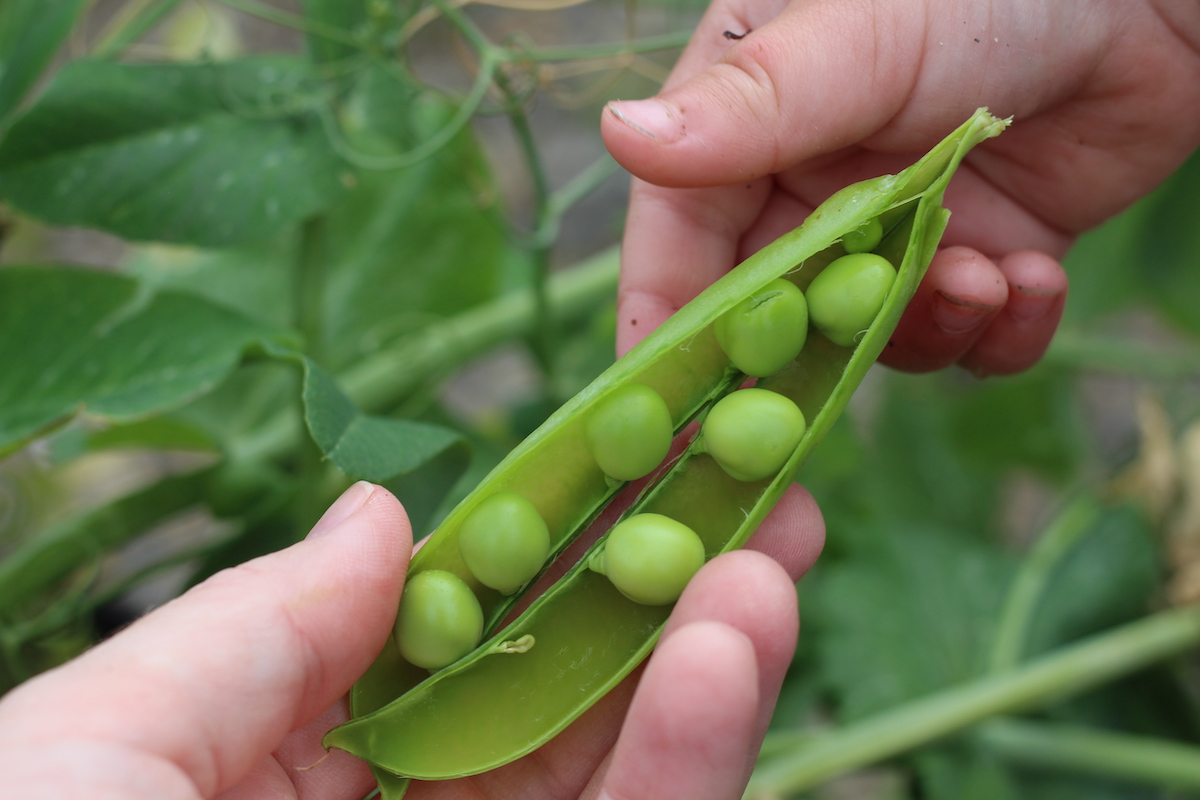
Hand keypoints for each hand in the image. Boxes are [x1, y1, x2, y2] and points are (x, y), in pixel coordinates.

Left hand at [0, 481, 824, 798]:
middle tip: (747, 480)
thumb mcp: (100, 744)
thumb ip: (254, 629)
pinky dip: (694, 757)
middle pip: (556, 696)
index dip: (535, 537)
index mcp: (284, 776)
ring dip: (703, 656)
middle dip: (656, 582)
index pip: (442, 637)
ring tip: (769, 549)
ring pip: (620, 778)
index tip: (623, 448)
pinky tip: (730, 650)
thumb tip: (384, 512)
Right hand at [602, 0, 1199, 373]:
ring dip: (926, 326)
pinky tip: (1035, 278)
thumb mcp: (862, 36)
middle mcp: (810, 182)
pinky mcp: (978, 255)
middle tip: (841, 373)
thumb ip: (751, 103)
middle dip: (811, 348)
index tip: (670, 402)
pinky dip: (1000, 330)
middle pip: (771, 309)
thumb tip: (618, 134)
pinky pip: (966, 338)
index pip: (678, 233)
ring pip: (870, 338)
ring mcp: (894, 227)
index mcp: (749, 116)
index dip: (670, 318)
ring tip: (983, 276)